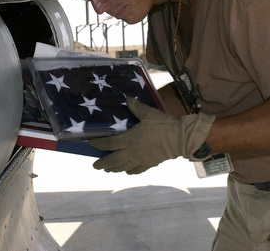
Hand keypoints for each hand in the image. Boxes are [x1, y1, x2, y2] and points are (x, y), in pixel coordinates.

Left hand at [88, 97, 215, 173]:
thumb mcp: (148, 113)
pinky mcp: (148, 164)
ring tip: (108, 170)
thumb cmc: (162, 125)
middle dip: (103, 164)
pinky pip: (136, 170)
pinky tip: (127, 171)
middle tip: (95, 166)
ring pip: (122, 167)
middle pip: (113, 161)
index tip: (90, 144)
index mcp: (129, 139)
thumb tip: (127, 98)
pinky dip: (130, 171)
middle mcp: (131, 152)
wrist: (178, 139)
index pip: (108, 143)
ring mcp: (139, 160)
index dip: (98, 144)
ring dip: (114, 169)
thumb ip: (136, 107)